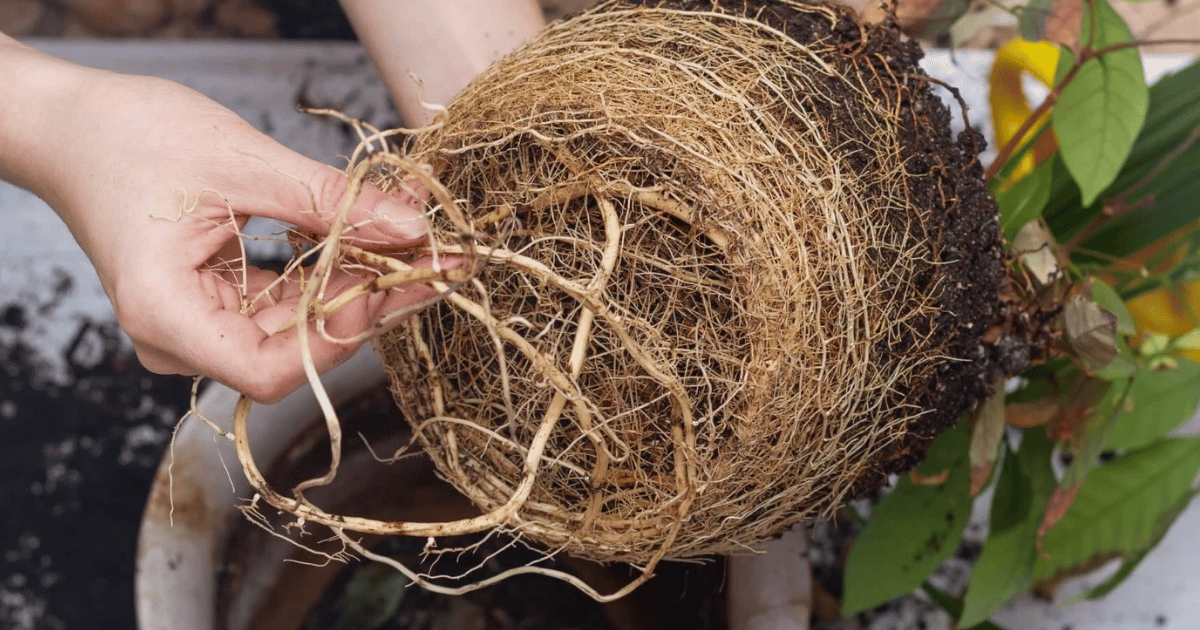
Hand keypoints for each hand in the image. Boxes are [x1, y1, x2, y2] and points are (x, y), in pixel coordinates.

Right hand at [11, 62, 431, 401]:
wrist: (76, 127)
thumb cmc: (132, 136)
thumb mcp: (243, 162)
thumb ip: (330, 202)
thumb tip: (415, 228)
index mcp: (166, 316)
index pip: (271, 369)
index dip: (343, 335)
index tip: (398, 282)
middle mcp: (180, 340)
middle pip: (296, 350)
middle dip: (372, 303)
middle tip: (441, 262)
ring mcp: (199, 327)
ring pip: (299, 327)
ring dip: (361, 285)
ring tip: (419, 245)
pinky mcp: (216, 304)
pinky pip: (286, 303)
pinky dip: (332, 273)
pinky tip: (376, 241)